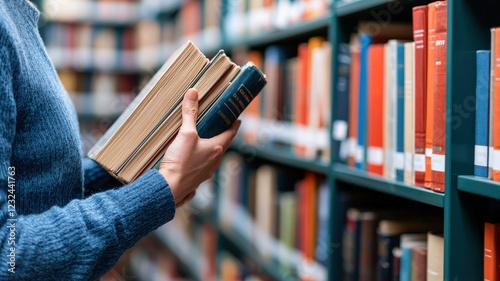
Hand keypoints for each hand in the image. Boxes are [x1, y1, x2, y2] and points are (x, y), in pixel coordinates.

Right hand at [159, 88, 239, 206]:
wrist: (169, 187)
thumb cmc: (180, 162)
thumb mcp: (185, 133)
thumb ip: (189, 113)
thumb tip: (193, 93)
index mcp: (216, 148)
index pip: (230, 134)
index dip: (234, 125)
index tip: (237, 119)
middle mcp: (215, 161)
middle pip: (223, 145)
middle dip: (223, 135)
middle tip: (221, 126)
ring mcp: (206, 172)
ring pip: (214, 157)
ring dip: (213, 148)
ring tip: (206, 140)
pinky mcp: (196, 179)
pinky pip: (204, 166)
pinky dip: (202, 158)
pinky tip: (194, 157)